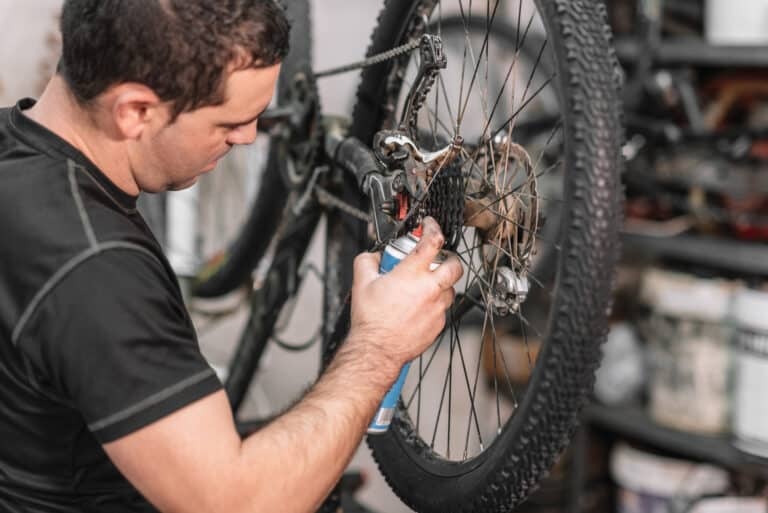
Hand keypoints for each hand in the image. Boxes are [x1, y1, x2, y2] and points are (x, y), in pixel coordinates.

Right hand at [347, 217, 463, 372]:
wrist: (377, 350)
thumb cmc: (371, 320)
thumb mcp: (360, 283)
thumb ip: (368, 261)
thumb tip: (374, 256)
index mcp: (411, 274)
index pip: (432, 241)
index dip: (432, 228)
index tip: (429, 226)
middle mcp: (430, 289)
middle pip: (454, 265)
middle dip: (449, 258)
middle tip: (437, 259)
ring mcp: (437, 307)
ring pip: (450, 288)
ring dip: (441, 283)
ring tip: (423, 287)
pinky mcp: (439, 324)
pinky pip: (443, 308)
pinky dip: (434, 304)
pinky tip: (418, 307)